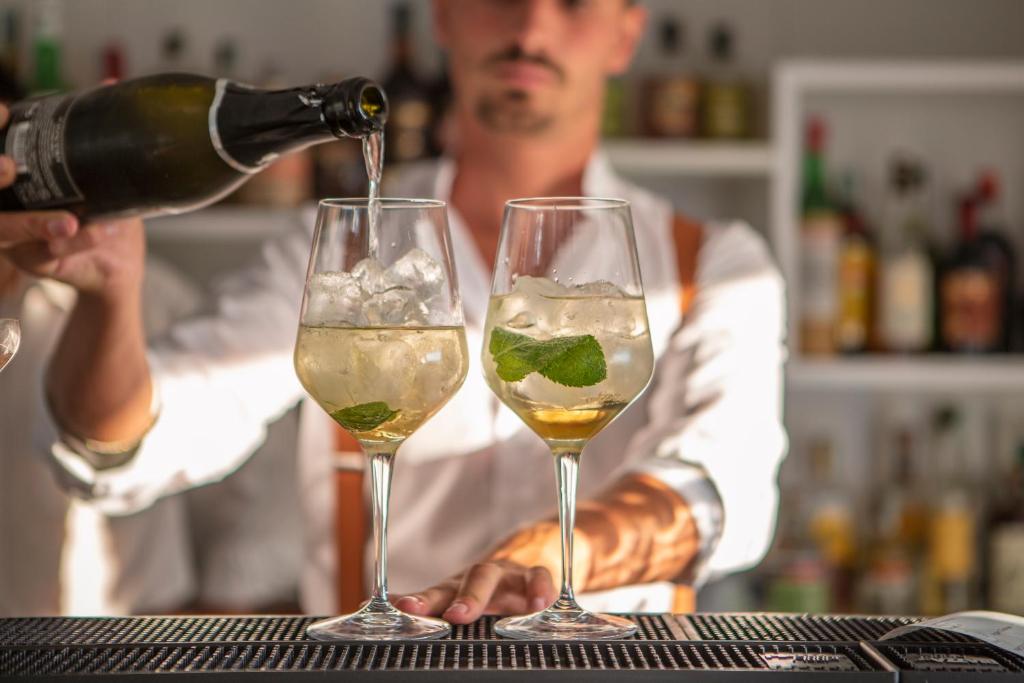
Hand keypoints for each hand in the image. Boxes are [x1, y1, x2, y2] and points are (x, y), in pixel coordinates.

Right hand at [0, 103, 143, 302]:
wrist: (114, 263)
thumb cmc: (96, 208)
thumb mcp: (93, 168)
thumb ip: (92, 133)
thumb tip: (111, 85)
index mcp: (9, 177)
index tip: (3, 113)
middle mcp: (3, 204)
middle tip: (9, 166)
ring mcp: (10, 235)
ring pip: (5, 230)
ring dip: (33, 223)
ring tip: (69, 221)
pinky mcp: (31, 261)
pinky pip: (41, 256)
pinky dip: (68, 244)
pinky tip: (90, 232)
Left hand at [393, 559, 557, 624]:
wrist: (530, 554)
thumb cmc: (487, 590)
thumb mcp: (463, 601)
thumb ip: (434, 613)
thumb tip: (383, 622)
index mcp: (455, 588)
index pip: (431, 595)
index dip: (415, 602)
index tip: (397, 610)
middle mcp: (475, 577)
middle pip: (454, 583)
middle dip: (441, 600)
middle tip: (436, 618)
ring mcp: (505, 575)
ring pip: (488, 576)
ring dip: (475, 595)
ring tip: (463, 615)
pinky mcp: (533, 576)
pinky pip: (538, 577)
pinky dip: (537, 589)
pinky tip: (538, 605)